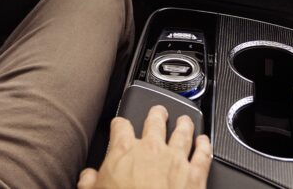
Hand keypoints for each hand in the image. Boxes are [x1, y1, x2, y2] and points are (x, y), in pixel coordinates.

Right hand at [78, 105, 211, 188]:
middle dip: (156, 114)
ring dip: (184, 124)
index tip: (120, 125)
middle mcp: (152, 149)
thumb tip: (87, 177)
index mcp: (124, 151)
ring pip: (182, 133)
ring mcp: (176, 159)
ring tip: (184, 120)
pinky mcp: (195, 174)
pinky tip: (204, 141)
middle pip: (155, 122)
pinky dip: (204, 145)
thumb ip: (90, 182)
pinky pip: (202, 154)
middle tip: (158, 111)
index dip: (119, 124)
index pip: (121, 127)